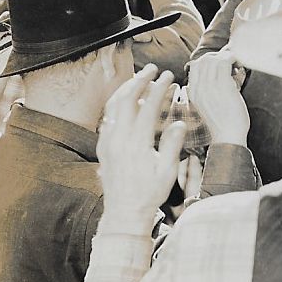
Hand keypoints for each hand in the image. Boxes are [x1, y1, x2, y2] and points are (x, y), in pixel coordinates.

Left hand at [95, 67, 185, 232]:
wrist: (124, 212)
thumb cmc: (149, 194)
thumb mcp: (167, 172)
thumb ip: (172, 145)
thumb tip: (179, 123)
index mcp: (137, 143)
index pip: (148, 107)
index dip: (159, 89)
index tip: (168, 77)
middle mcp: (119, 138)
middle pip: (127, 99)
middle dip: (140, 80)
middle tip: (152, 69)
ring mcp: (107, 142)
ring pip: (113, 106)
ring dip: (126, 89)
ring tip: (138, 79)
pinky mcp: (102, 147)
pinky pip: (107, 117)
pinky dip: (116, 104)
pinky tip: (124, 102)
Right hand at [185, 53, 249, 146]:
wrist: (228, 137)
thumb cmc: (224, 123)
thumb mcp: (208, 106)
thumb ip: (208, 91)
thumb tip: (218, 76)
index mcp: (193, 92)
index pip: (195, 66)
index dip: (209, 60)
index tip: (220, 63)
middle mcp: (198, 88)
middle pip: (203, 60)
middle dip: (218, 56)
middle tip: (230, 62)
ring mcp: (209, 86)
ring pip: (213, 59)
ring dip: (226, 57)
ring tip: (235, 63)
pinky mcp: (222, 86)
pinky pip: (224, 62)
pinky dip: (232, 58)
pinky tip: (238, 63)